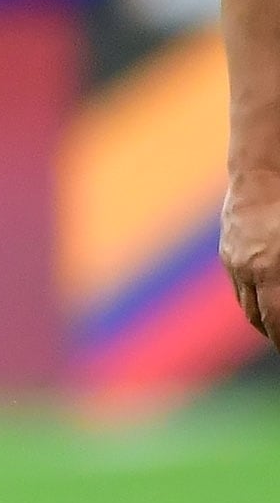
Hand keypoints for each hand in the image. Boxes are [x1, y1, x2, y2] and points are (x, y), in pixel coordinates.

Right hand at [226, 169, 279, 348]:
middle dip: (274, 334)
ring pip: (246, 303)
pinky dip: (253, 296)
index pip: (277, 321)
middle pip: (258, 318)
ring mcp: (234, 259)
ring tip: (278, 325)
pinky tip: (268, 294)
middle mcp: (249, 268)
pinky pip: (239, 283)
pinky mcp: (228, 249)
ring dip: (263, 318)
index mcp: (273, 268)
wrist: (263, 168)